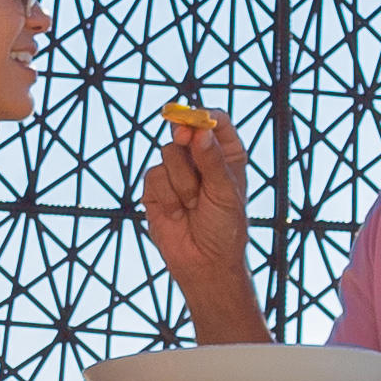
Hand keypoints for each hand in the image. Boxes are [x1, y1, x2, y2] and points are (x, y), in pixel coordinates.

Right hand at [137, 106, 266, 336]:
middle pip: (186, 130)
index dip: (205, 117)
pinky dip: (167, 196)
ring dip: (182, 182)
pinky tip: (177, 213)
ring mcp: (177, 172)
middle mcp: (201, 158)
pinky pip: (153, 175)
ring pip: (168, 154)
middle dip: (185, 139)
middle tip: (184, 140)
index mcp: (226, 154)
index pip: (216, 122)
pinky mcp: (156, 188)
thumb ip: (211, 161)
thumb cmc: (224, 228)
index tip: (198, 121)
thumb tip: (199, 132)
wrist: (204, 263)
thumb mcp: (225, 192)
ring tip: (193, 205)